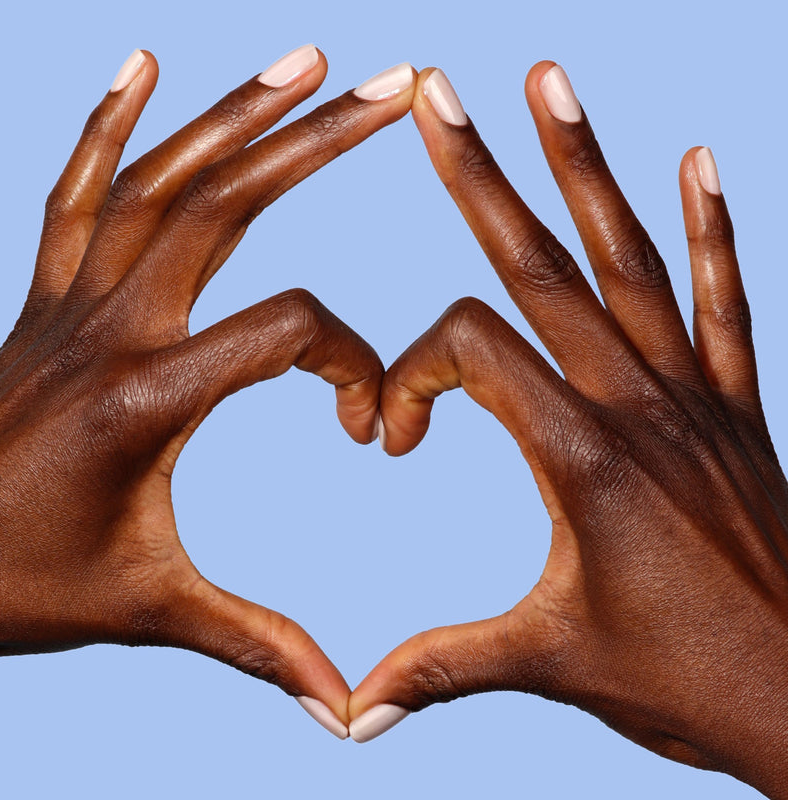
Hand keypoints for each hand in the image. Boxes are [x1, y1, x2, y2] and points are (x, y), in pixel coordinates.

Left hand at [0, 47, 415, 737]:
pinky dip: (110, 120)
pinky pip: (75, 188)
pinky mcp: (45, 297)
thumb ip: (258, 649)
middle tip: (394, 88)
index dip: (350, 362)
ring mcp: (69, 301)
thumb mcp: (151, 615)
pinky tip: (146, 66)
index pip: (285, 330)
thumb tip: (344, 711)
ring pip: (161, 177)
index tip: (368, 425)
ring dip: (238, 112)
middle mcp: (108, 328)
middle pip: (229, 203)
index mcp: (148, 400)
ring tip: (307, 61)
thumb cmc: (23, 591)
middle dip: (321, 140)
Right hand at [349, 63, 787, 796]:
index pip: (470, 353)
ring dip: (584, 164)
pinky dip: (713, 228)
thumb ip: (441, 668)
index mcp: (579, 457)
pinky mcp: (735, 411)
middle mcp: (635, 406)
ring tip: (549, 81)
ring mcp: (694, 398)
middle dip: (477, 174)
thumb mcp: (547, 664)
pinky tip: (700, 159)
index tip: (397, 435)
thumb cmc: (679, 683)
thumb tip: (351, 711)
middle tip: (440, 92)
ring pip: (626, 258)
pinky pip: (724, 302)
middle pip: (538, 266)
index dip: (412, 375)